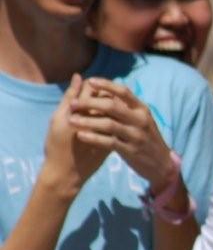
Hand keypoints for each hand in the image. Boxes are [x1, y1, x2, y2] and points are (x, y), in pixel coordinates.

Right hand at [41, 75, 110, 196]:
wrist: (67, 173)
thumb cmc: (58, 144)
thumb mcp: (58, 119)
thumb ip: (70, 97)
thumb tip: (79, 76)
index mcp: (80, 112)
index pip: (93, 89)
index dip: (93, 86)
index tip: (89, 89)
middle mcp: (97, 120)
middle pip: (108, 98)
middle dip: (104, 96)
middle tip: (96, 99)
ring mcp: (108, 133)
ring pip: (116, 112)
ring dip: (111, 108)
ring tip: (102, 111)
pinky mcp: (114, 141)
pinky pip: (119, 125)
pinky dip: (115, 121)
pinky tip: (109, 122)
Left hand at [68, 77, 175, 191]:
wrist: (161, 163)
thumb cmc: (146, 139)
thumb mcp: (141, 120)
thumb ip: (126, 108)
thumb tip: (108, 92)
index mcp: (142, 109)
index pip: (124, 92)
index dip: (107, 85)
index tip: (90, 81)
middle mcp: (140, 120)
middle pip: (112, 106)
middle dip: (90, 103)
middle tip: (72, 104)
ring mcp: (136, 136)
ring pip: (109, 124)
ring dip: (88, 121)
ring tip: (71, 120)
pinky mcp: (131, 150)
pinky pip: (109, 142)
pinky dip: (94, 138)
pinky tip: (81, 135)